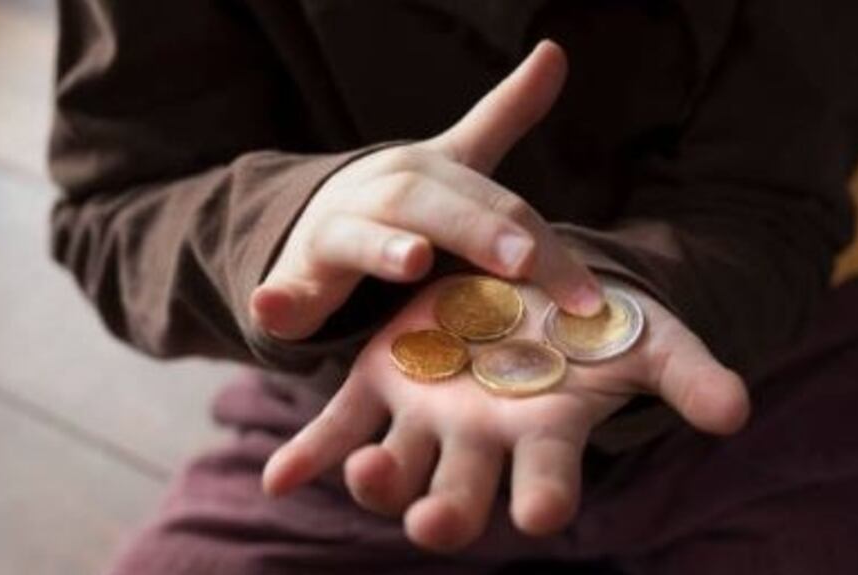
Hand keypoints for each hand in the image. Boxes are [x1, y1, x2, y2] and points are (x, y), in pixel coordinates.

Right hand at [250, 41, 603, 340]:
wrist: (318, 225)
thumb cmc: (405, 205)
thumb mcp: (456, 163)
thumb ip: (505, 113)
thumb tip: (557, 50)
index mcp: (425, 173)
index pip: (496, 204)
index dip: (546, 245)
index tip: (589, 296)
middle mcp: (379, 194)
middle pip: (429, 204)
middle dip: (476, 228)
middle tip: (523, 259)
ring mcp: (333, 233)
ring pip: (355, 234)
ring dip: (381, 246)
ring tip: (414, 259)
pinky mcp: (296, 278)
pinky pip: (280, 289)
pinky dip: (273, 298)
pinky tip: (267, 306)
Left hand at [261, 277, 749, 551]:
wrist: (532, 293)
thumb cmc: (593, 332)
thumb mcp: (644, 341)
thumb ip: (687, 375)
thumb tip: (738, 412)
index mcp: (540, 436)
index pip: (545, 484)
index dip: (544, 498)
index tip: (541, 513)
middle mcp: (477, 443)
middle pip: (458, 496)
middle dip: (448, 514)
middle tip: (438, 522)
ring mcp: (423, 417)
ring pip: (392, 467)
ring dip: (373, 478)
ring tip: (361, 468)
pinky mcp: (379, 384)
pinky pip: (335, 426)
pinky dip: (308, 453)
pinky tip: (279, 475)